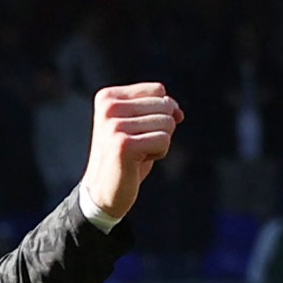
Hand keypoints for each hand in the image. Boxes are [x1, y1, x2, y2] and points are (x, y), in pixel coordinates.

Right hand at [79, 82, 182, 223]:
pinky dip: (158, 154)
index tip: (137, 130)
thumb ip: (160, 111)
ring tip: (137, 154)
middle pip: (166, 106)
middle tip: (137, 145)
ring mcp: (114, 126)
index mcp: (108, 97)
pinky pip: (164, 140)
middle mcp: (108, 107)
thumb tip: (179, 113)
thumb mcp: (141, 126)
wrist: (103, 192)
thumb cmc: (125, 157)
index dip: (159, 112)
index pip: (159, 90)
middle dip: (161, 129)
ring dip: (160, 143)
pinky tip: (137, 162)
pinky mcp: (123, 144)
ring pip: (168, 123)